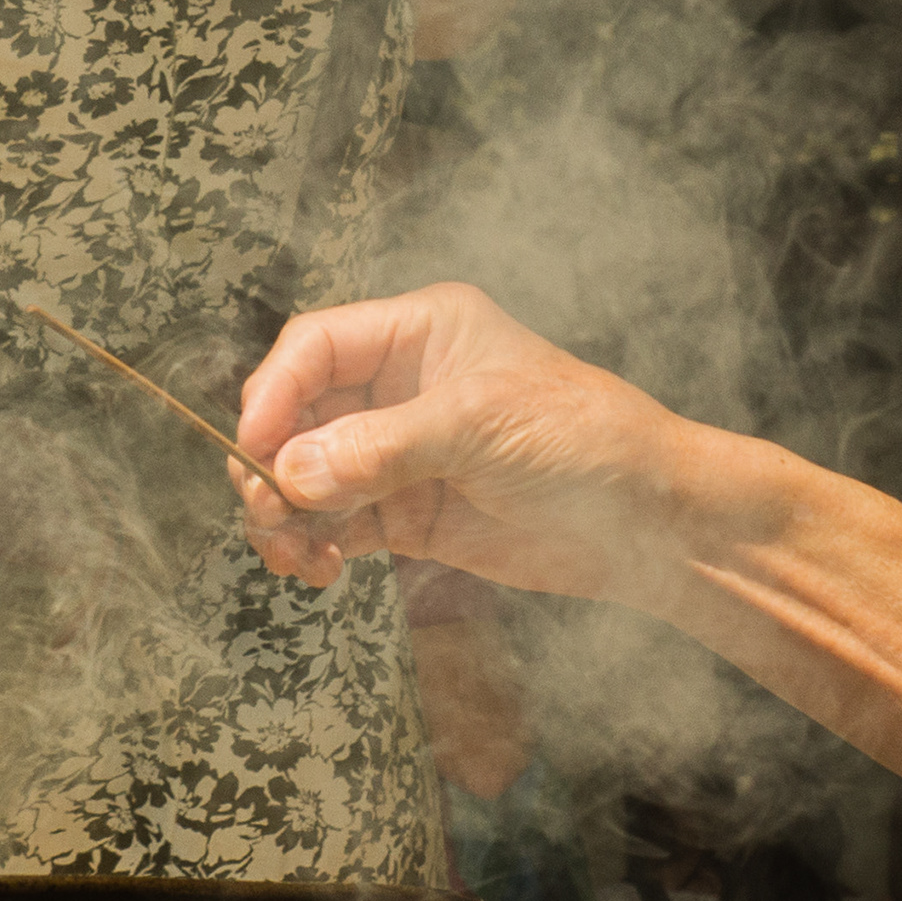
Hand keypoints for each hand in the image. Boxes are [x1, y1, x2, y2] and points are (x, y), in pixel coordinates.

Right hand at [232, 283, 720, 603]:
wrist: (648, 524)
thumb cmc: (586, 441)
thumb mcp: (480, 426)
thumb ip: (382, 448)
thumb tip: (293, 472)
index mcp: (418, 332)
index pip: (315, 346)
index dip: (273, 392)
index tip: (253, 448)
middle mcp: (398, 386)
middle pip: (297, 414)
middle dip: (272, 463)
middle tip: (270, 511)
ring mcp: (398, 453)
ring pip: (306, 475)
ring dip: (286, 513)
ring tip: (296, 554)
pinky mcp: (406, 513)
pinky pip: (335, 523)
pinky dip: (314, 545)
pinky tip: (320, 568)